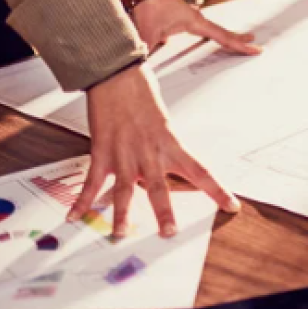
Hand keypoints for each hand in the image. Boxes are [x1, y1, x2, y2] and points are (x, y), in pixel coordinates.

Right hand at [68, 65, 241, 237]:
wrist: (118, 74)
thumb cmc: (143, 93)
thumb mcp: (165, 122)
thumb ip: (166, 148)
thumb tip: (170, 168)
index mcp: (172, 144)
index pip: (201, 171)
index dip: (217, 191)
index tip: (232, 206)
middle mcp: (150, 152)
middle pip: (161, 188)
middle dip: (165, 212)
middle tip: (169, 233)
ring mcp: (124, 153)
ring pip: (125, 190)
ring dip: (122, 214)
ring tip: (121, 235)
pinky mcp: (101, 151)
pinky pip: (92, 181)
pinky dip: (82, 200)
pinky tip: (74, 216)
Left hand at [133, 0, 262, 55]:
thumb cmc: (148, 7)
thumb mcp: (148, 33)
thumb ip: (147, 52)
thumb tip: (143, 67)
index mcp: (196, 23)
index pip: (223, 37)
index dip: (239, 45)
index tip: (256, 49)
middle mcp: (197, 19)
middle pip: (223, 32)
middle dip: (238, 38)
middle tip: (253, 41)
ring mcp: (190, 16)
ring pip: (213, 29)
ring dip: (225, 35)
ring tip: (238, 38)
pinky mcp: (181, 15)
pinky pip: (201, 27)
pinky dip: (210, 32)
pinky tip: (209, 35)